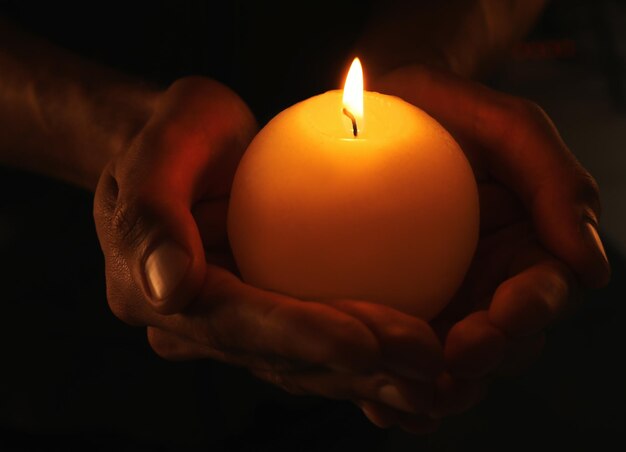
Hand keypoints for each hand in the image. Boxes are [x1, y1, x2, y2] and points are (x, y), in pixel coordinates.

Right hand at [93, 76, 444, 415]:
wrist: (186, 148)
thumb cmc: (174, 136)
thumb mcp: (158, 149)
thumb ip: (152, 215)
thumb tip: (170, 288)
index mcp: (157, 295)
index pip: (237, 324)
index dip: (302, 339)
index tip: (367, 346)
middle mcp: (201, 323)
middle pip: (282, 357)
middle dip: (355, 371)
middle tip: (425, 363)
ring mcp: (241, 322)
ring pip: (309, 363)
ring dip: (374, 376)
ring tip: (436, 374)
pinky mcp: (275, 309)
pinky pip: (325, 338)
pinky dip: (373, 354)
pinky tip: (422, 357)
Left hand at [360, 65, 610, 429]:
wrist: (383, 109)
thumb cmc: (451, 110)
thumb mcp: (509, 127)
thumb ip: (557, 183)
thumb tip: (591, 267)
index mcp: (529, 250)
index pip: (540, 298)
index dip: (522, 321)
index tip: (491, 328)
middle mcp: (491, 284)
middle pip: (498, 344)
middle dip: (475, 365)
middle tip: (441, 373)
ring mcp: (444, 298)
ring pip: (448, 361)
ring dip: (429, 387)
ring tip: (397, 398)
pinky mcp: (398, 303)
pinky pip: (398, 349)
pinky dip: (389, 378)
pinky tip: (369, 397)